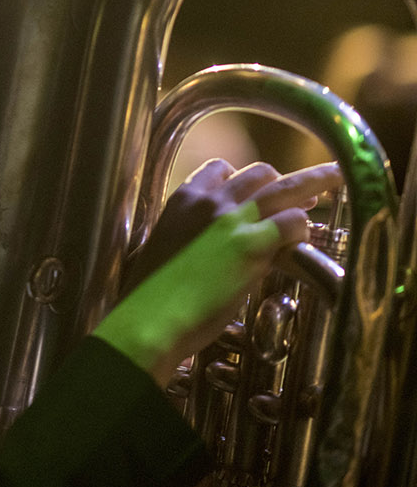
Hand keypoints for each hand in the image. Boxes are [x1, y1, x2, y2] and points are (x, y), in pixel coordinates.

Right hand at [95, 158, 340, 387]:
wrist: (150, 318)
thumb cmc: (152, 296)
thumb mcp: (166, 249)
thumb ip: (191, 237)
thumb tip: (212, 247)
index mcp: (183, 199)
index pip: (221, 168)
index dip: (244, 179)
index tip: (257, 191)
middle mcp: (209, 201)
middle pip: (258, 173)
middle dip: (282, 182)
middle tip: (303, 194)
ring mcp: (232, 220)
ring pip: (284, 187)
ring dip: (313, 184)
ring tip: (335, 180)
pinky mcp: (252, 246)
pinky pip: (292, 222)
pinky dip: (303, 228)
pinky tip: (306, 237)